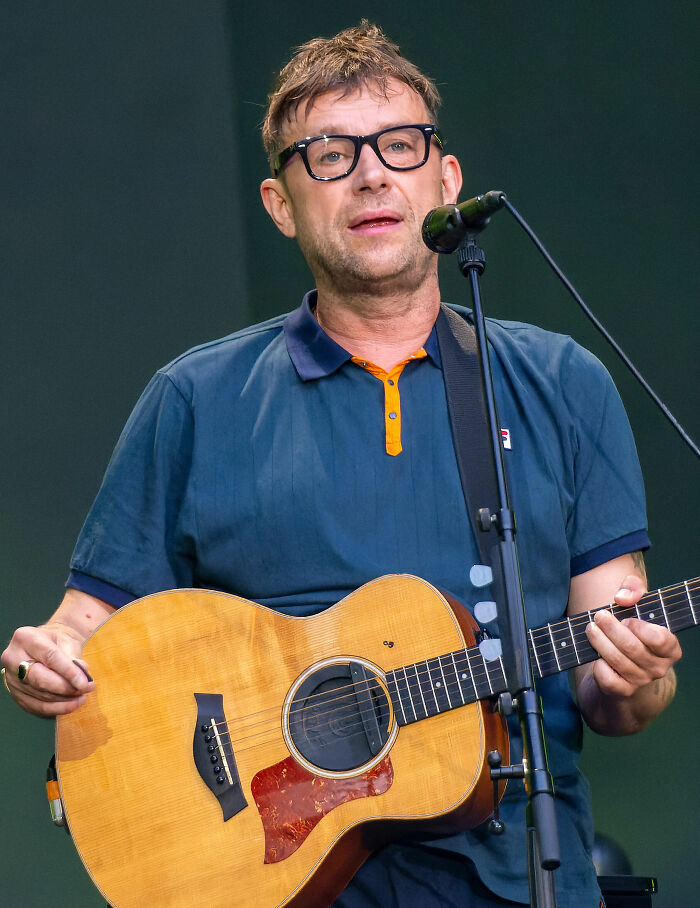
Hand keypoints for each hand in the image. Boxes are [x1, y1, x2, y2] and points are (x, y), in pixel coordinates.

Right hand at [1, 623, 94, 716]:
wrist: (43, 645)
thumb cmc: (56, 642)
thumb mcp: (68, 641)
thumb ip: (74, 658)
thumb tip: (81, 676)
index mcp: (25, 638)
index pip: (49, 657)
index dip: (69, 672)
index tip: (84, 682)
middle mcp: (13, 658)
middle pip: (40, 679)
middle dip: (65, 688)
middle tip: (84, 689)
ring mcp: (11, 679)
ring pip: (39, 696)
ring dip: (63, 700)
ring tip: (81, 697)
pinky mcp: (16, 694)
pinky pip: (36, 707)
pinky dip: (56, 708)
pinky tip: (71, 705)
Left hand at [585, 574, 681, 697]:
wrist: (620, 668)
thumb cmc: (630, 631)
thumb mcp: (635, 606)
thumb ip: (633, 589)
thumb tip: (622, 596)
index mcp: (669, 648)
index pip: (661, 640)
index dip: (641, 628)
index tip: (627, 619)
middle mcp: (659, 667)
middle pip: (632, 648)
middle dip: (611, 629)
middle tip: (599, 616)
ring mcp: (640, 681)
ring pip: (617, 660)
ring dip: (599, 641)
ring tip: (590, 628)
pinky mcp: (622, 691)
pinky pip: (607, 678)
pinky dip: (597, 665)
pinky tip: (594, 654)